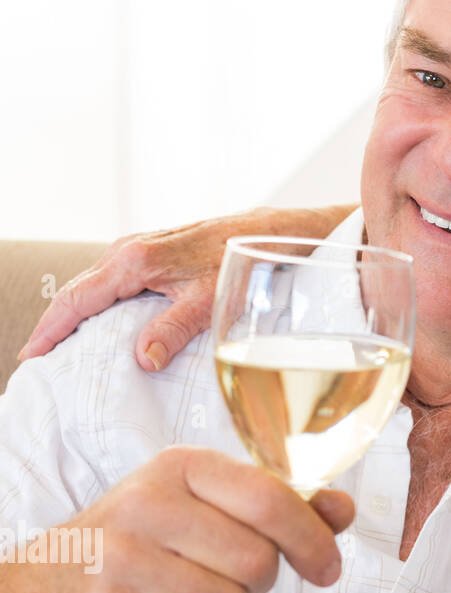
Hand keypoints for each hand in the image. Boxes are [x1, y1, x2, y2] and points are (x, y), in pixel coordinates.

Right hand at [8, 445, 354, 592]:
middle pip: (256, 561)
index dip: (312, 538)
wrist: (60, 575)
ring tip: (188, 588)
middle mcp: (147, 504)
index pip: (270, 500)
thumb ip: (283, 502)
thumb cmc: (150, 531)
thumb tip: (342, 510)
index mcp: (183, 466)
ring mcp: (121, 558)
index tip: (327, 565)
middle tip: (233, 572)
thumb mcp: (211, 499)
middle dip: (259, 577)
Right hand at [16, 204, 357, 371]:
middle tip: (42, 363)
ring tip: (64, 350)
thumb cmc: (246, 257)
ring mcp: (142, 249)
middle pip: (79, 293)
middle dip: (57, 326)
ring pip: (97, 287)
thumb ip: (174, 329)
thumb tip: (142, 359)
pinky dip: (101, 305)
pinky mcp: (156, 253)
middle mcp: (131, 250)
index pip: (77, 299)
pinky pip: (116, 283)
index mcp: (135, 259)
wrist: (276, 229)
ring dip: (78, 316)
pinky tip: (104, 327)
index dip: (51, 330)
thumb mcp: (210, 299)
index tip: (33, 359)